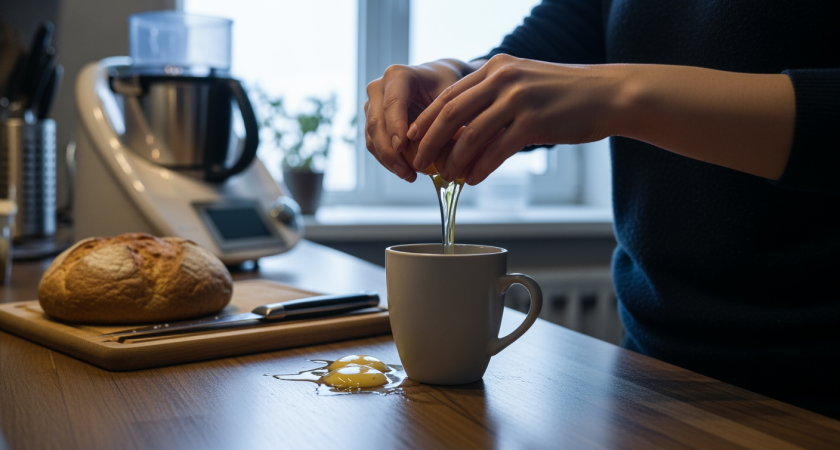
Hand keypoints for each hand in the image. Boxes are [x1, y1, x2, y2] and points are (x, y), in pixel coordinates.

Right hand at [364, 59, 479, 181]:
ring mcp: (372, 105)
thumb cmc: (448, 85)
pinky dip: (388, 160)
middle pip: (377, 123)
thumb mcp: (452, 95)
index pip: (392, 103)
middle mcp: (378, 88)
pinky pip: (374, 144)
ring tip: (409, 176)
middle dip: (390, 152)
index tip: (402, 147)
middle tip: (408, 172)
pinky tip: (406, 172)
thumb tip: (453, 149)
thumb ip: (446, 117)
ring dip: (388, 160)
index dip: (395, 126)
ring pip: (372, 137)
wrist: (438, 81)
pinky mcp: (372, 121)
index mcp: (397, 75)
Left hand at [407, 54, 625, 183]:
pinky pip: (497, 151)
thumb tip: (463, 129)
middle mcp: (504, 79)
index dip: (426, 120)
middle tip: (420, 163)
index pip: (449, 95)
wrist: (608, 95)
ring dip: (455, 161)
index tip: (412, 138)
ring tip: (448, 177)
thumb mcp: (524, 84)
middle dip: (430, 142)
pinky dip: (481, 168)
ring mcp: (519, 100)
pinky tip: (474, 179)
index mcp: (496, 68)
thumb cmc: (565, 95)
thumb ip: (494, 99)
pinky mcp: (535, 123)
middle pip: (452, 114)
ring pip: (471, 135)